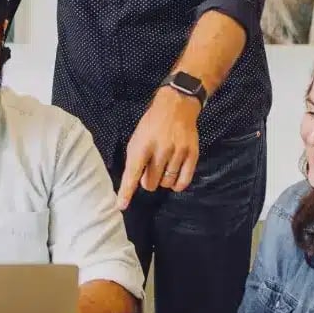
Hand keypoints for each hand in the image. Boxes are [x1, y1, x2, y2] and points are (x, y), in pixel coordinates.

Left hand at [116, 87, 200, 209]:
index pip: (132, 173)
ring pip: (166, 183)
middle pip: (150, 183)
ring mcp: (177, 152)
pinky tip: (174, 178)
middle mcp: (160, 150)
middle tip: (150, 169)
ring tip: (163, 167)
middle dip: (147, 181)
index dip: (126, 191)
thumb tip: (135, 183)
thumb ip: (135, 160)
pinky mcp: (192, 154)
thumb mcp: (137, 139)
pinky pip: (184, 181)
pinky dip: (177, 185)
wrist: (176, 106)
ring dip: (162, 180)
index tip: (121, 206)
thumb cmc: (152, 125)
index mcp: (142, 145)